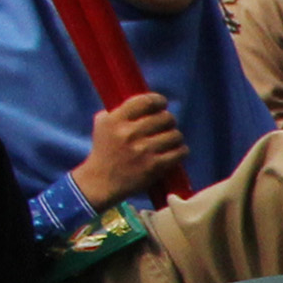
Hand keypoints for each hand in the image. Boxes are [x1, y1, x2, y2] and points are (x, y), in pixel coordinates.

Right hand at [71, 93, 186, 206]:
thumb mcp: (103, 125)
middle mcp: (129, 133)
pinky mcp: (154, 167)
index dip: (159, 101)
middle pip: (165, 118)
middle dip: (169, 120)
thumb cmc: (104, 151)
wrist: (101, 182)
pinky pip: (179, 153)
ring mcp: (143, 151)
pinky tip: (177, 151)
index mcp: (116, 120)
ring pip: (175, 135)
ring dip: (176, 137)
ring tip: (171, 140)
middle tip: (166, 125)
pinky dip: (181, 151)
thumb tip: (143, 102)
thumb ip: (119, 111)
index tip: (162, 104)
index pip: (146, 101)